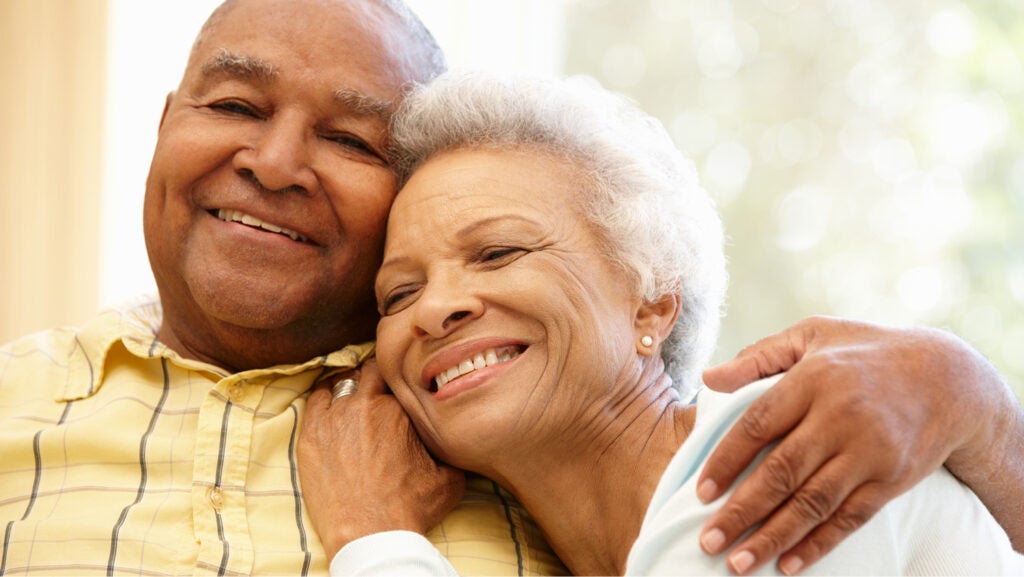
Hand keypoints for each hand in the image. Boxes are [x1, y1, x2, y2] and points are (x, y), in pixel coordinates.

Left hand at [298, 358, 464, 558]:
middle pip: (369, 372)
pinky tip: (331, 409)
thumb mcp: (449, 478)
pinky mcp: (311, 435)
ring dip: (348, 388)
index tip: (398, 390)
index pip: (398, 376)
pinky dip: (324, 400)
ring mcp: (334, 418)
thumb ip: (450, 450)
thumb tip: (458, 442)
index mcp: (400, 409)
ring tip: (353, 402)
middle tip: (377, 392)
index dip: (400, 381)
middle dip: (374, 379)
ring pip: (341, 383)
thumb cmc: (409, 508)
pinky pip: (315, 400)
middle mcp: (366, 405)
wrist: (370, 534)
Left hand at [696, 315, 1022, 574]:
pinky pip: (849, 518)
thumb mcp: (813, 335)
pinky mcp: (891, 479)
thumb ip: (759, 356)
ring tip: (739, 563)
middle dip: (741, 511)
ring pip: (812, 503)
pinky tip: (789, 565)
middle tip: (709, 540)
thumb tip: (708, 378)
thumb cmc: (865, 353)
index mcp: (813, 379)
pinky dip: (818, 544)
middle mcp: (840, 417)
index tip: (702, 492)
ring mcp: (869, 451)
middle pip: (782, 471)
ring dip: (773, 537)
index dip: (726, 461)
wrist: (948, 379)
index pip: (758, 424)